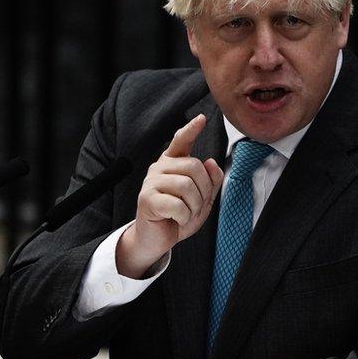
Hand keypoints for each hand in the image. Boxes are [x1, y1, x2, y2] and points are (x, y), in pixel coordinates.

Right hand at [116, 114, 222, 277]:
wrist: (157, 239)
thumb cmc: (178, 216)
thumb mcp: (202, 199)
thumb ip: (210, 181)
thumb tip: (211, 162)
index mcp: (172, 164)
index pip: (181, 141)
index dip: (191, 130)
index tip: (202, 118)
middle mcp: (160, 168)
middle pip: (195, 167)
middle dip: (204, 191)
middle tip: (196, 206)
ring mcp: (151, 182)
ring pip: (187, 186)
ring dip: (194, 206)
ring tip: (186, 214)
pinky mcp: (147, 199)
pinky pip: (177, 205)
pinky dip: (184, 216)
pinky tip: (177, 219)